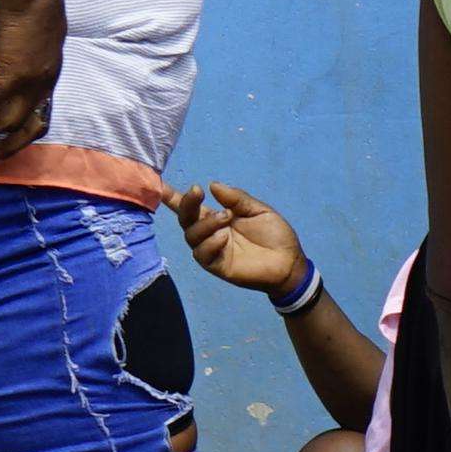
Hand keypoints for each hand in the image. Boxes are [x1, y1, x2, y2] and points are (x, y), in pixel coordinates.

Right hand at [0, 0, 64, 156]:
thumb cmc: (21, 3)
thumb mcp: (4, 29)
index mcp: (46, 77)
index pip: (40, 116)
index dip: (22, 133)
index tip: (2, 144)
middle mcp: (43, 85)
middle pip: (29, 130)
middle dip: (6, 149)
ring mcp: (32, 82)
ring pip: (5, 122)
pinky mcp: (16, 75)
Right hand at [167, 180, 311, 299]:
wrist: (290, 262)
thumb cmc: (275, 236)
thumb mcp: (258, 210)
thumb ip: (236, 198)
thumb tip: (212, 185)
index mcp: (217, 218)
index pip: (191, 208)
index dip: (174, 197)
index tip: (160, 185)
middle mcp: (210, 234)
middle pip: (185, 219)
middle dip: (186, 204)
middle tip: (198, 192)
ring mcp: (213, 250)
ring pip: (192, 236)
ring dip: (205, 223)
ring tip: (226, 217)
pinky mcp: (217, 266)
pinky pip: (203, 255)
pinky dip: (210, 243)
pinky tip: (224, 238)